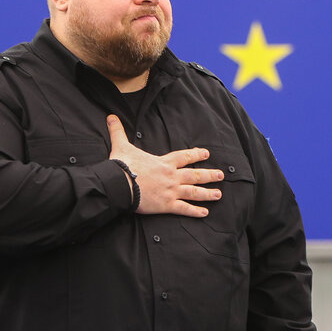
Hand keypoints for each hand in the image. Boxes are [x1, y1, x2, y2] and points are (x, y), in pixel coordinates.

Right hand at [107, 115, 222, 216]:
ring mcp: (171, 191)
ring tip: (218, 194)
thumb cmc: (122, 165)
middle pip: (194, 175)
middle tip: (221, 175)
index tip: (206, 153)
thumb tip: (111, 117)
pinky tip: (205, 213)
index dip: (196, 154)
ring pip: (193, 192)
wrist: (119, 184)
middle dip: (209, 174)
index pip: (184, 156)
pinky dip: (195, 211)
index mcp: (164, 162)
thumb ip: (118, 131)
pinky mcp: (166, 205)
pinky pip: (184, 209)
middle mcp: (171, 176)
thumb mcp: (121, 145)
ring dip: (207, 193)